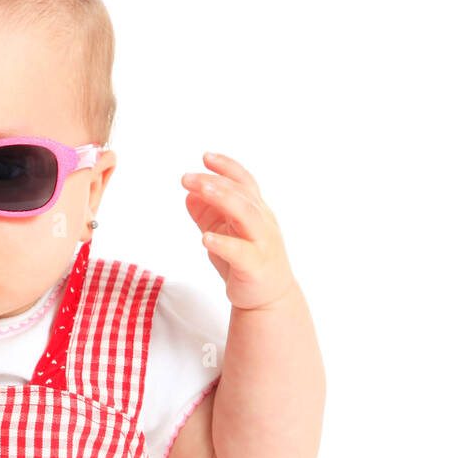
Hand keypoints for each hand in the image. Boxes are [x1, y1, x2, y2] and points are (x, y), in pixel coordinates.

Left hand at [182, 151, 297, 309]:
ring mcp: (261, 244)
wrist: (268, 300)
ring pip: (245, 215)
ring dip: (223, 200)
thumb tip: (189, 195)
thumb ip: (208, 215)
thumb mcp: (224, 234)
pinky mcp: (254, 267)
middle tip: (188, 177)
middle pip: (241, 194)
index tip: (205, 157)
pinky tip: (205, 238)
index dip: (226, 167)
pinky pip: (240, 252)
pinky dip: (223, 243)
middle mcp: (262, 222)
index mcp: (256, 211)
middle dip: (215, 182)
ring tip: (200, 191)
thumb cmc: (245, 263)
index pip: (244, 182)